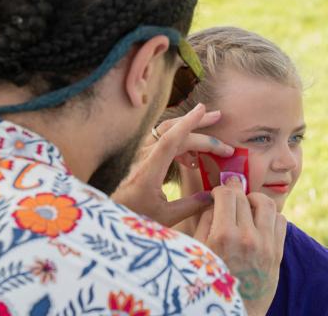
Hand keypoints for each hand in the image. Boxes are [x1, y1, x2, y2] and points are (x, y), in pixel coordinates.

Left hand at [111, 103, 234, 226]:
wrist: (109, 216)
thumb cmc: (134, 218)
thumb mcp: (164, 218)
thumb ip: (191, 206)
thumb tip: (215, 196)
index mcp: (147, 172)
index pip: (169, 140)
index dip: (187, 123)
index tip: (202, 109)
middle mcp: (140, 157)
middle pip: (172, 132)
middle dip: (198, 124)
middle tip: (218, 117)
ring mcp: (137, 154)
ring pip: (165, 131)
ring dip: (188, 127)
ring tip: (209, 128)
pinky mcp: (138, 155)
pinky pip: (161, 140)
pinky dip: (179, 141)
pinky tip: (192, 157)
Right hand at [193, 176, 286, 315]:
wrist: (234, 312)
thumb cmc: (208, 282)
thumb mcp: (198, 250)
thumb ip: (205, 222)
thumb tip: (215, 201)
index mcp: (224, 235)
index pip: (227, 194)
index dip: (221, 189)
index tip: (217, 193)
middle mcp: (247, 237)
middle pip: (245, 196)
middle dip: (235, 190)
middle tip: (230, 192)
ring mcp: (266, 245)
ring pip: (267, 204)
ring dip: (255, 199)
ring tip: (247, 204)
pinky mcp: (277, 254)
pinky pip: (281, 221)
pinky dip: (271, 215)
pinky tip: (260, 220)